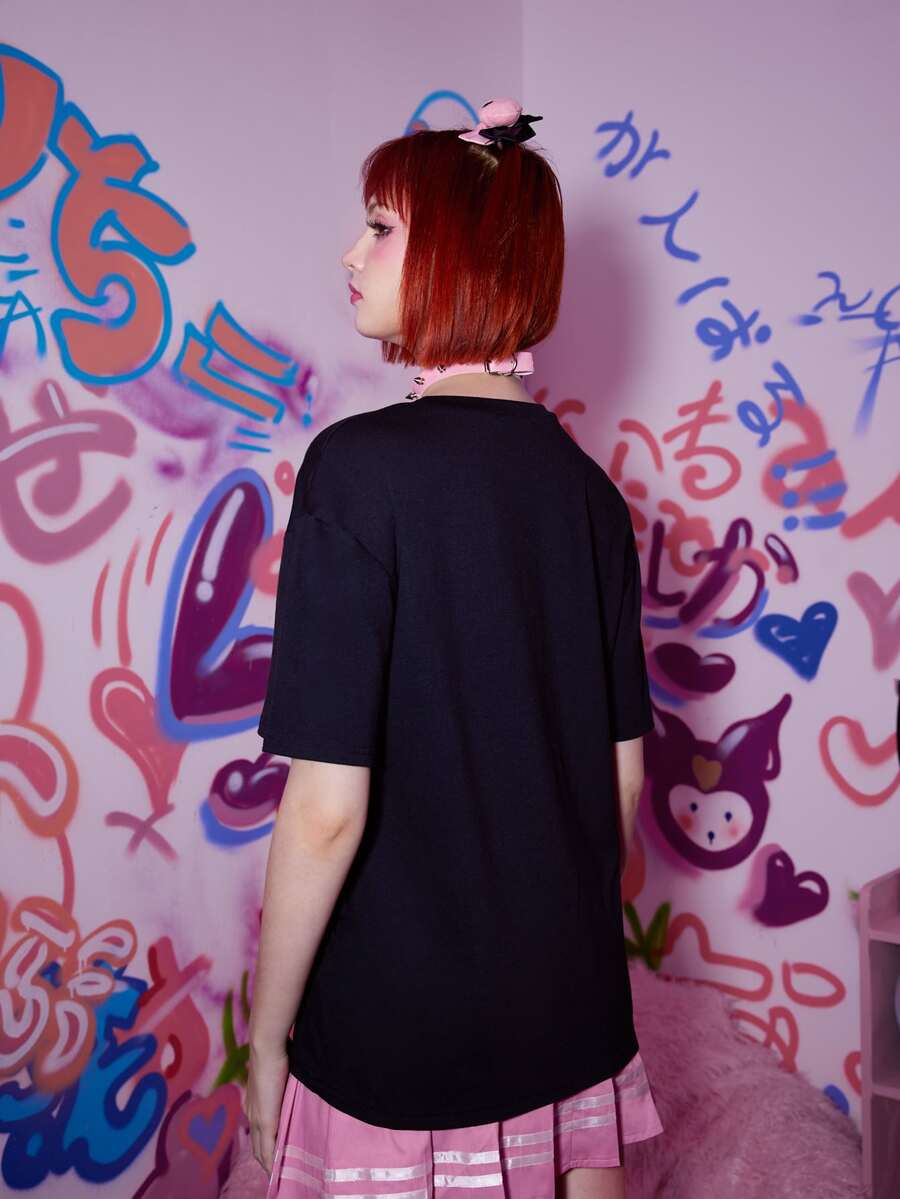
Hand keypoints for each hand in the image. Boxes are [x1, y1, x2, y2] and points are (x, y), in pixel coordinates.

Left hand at [245, 1043, 289, 1177]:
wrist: (267, 1048)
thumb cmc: (277, 1053)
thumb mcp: (280, 1072)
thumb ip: (284, 1083)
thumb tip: (292, 1078)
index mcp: (253, 1102)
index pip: (258, 1131)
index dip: (264, 1144)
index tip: (274, 1154)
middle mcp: (252, 1113)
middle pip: (257, 1145)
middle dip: (266, 1160)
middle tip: (277, 1172)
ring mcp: (257, 1119)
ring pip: (261, 1150)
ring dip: (269, 1163)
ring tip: (279, 1175)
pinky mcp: (265, 1121)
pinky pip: (268, 1149)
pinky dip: (272, 1162)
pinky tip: (277, 1172)